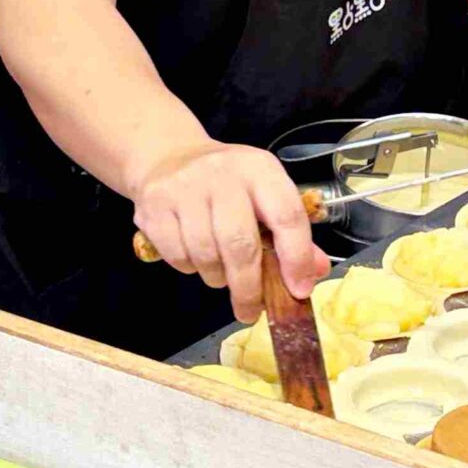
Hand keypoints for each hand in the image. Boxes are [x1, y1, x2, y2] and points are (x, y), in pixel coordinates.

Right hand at [132, 142, 328, 320]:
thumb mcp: (263, 192)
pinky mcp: (154, 205)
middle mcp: (223, 173)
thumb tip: (313, 273)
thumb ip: (291, 231)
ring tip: (221, 273)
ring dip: (217, 277)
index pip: (286, 215)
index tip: (299, 290)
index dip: (296, 257)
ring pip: (205, 254)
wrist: (168, 156)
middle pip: (240, 244)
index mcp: (259, 168)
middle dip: (249, 287)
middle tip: (250, 311)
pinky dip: (189, 268)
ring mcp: (185, 188)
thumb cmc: (226, 183)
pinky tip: (195, 257)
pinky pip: (177, 256)